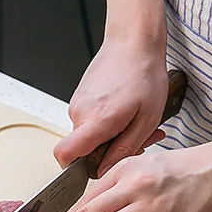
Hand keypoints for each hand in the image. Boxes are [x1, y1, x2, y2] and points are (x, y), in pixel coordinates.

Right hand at [54, 36, 169, 175]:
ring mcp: (77, 103)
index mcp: (96, 120)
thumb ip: (124, 150)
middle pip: (82, 149)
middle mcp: (80, 112)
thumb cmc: (144, 74)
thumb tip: (106, 170)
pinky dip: (106, 123)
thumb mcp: (146, 120)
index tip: (93, 169)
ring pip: (87, 135)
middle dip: (108, 152)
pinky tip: (126, 112)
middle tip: (137, 139)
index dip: (74, 169)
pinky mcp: (80, 98)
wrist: (133, 42)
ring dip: (110, 136)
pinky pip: (89, 121)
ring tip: (135, 122)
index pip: (65, 154)